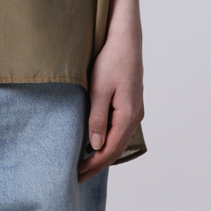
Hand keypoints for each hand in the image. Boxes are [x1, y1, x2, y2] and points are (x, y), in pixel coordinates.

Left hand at [78, 0, 143, 180]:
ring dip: (101, 153)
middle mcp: (135, 115)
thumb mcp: (99, 89)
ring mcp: (134, 109)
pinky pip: (118, 128)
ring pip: (117, 139)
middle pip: (115, 149)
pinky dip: (106, 139)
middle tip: (75, 175)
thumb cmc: (111, 58)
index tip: (75, 175)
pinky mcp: (129, 102)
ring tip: (82, 162)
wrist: (125, 35)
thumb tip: (94, 145)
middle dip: (96, 164)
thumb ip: (96, 118)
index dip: (93, 166)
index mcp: (128, 115)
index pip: (110, 150)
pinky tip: (92, 141)